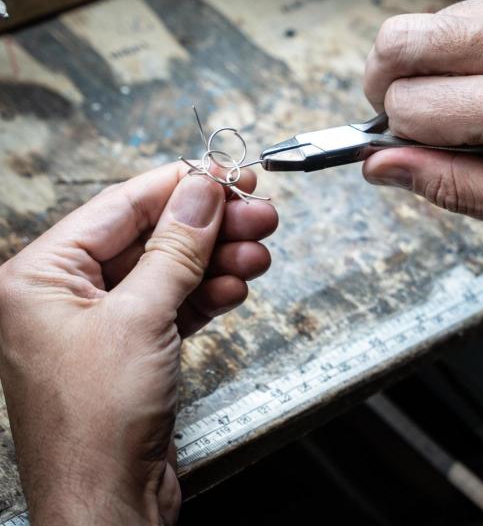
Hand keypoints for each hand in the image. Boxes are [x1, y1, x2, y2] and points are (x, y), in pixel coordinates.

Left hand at [0, 164, 277, 524]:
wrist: (108, 502)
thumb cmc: (95, 423)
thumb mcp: (140, 318)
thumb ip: (176, 249)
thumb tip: (202, 191)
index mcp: (40, 277)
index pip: (119, 208)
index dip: (179, 186)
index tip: (226, 172)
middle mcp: (66, 296)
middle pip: (151, 239)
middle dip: (210, 227)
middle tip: (259, 212)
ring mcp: (101, 324)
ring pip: (170, 272)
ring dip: (219, 261)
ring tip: (260, 251)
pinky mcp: (133, 349)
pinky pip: (175, 305)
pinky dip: (209, 295)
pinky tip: (237, 286)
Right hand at [362, 0, 482, 238]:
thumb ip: (452, 187)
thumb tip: (383, 166)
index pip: (407, 105)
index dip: (401, 133)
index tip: (416, 143)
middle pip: (399, 40)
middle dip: (388, 80)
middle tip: (412, 109)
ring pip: (436, 22)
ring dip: (438, 62)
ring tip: (481, 97)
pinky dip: (482, 43)